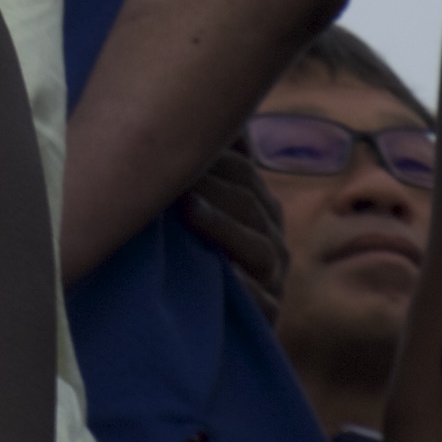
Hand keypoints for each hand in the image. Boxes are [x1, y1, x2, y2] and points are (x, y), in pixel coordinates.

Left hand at [177, 129, 288, 304]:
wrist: (203, 321)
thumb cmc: (193, 253)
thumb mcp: (197, 209)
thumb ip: (202, 167)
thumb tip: (206, 120)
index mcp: (259, 210)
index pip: (243, 173)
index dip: (210, 155)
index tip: (168, 136)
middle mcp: (271, 242)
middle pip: (250, 205)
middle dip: (211, 183)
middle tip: (170, 169)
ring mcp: (272, 280)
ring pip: (259, 249)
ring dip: (223, 227)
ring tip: (189, 209)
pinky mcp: (267, 316)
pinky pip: (262, 301)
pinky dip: (242, 288)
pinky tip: (219, 271)